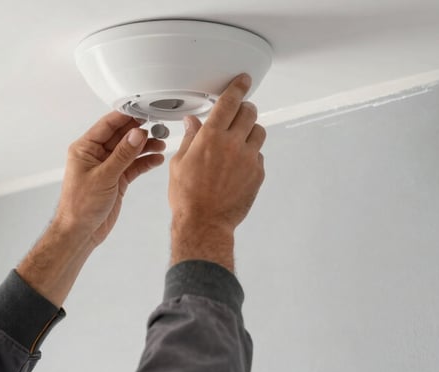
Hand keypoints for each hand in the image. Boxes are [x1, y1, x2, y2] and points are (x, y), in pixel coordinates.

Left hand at [55, 112, 166, 245]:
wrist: (80, 232)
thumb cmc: (80, 207)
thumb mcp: (104, 177)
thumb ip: (122, 155)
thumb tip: (136, 134)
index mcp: (85, 149)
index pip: (107, 125)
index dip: (126, 117)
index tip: (143, 111)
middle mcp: (95, 155)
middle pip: (121, 136)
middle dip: (139, 131)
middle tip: (157, 126)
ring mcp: (107, 167)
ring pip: (129, 150)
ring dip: (145, 146)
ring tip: (161, 142)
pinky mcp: (117, 180)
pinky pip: (133, 166)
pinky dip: (145, 162)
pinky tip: (157, 158)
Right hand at [168, 74, 266, 270]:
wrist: (204, 223)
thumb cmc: (187, 197)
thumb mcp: (180, 163)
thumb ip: (190, 138)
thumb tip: (193, 122)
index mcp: (211, 137)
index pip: (229, 102)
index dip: (238, 87)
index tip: (243, 80)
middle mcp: (233, 144)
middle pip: (249, 113)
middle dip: (244, 109)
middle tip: (239, 113)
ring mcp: (248, 159)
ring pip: (259, 132)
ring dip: (250, 130)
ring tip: (239, 140)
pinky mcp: (258, 174)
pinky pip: (259, 155)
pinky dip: (251, 154)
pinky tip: (238, 164)